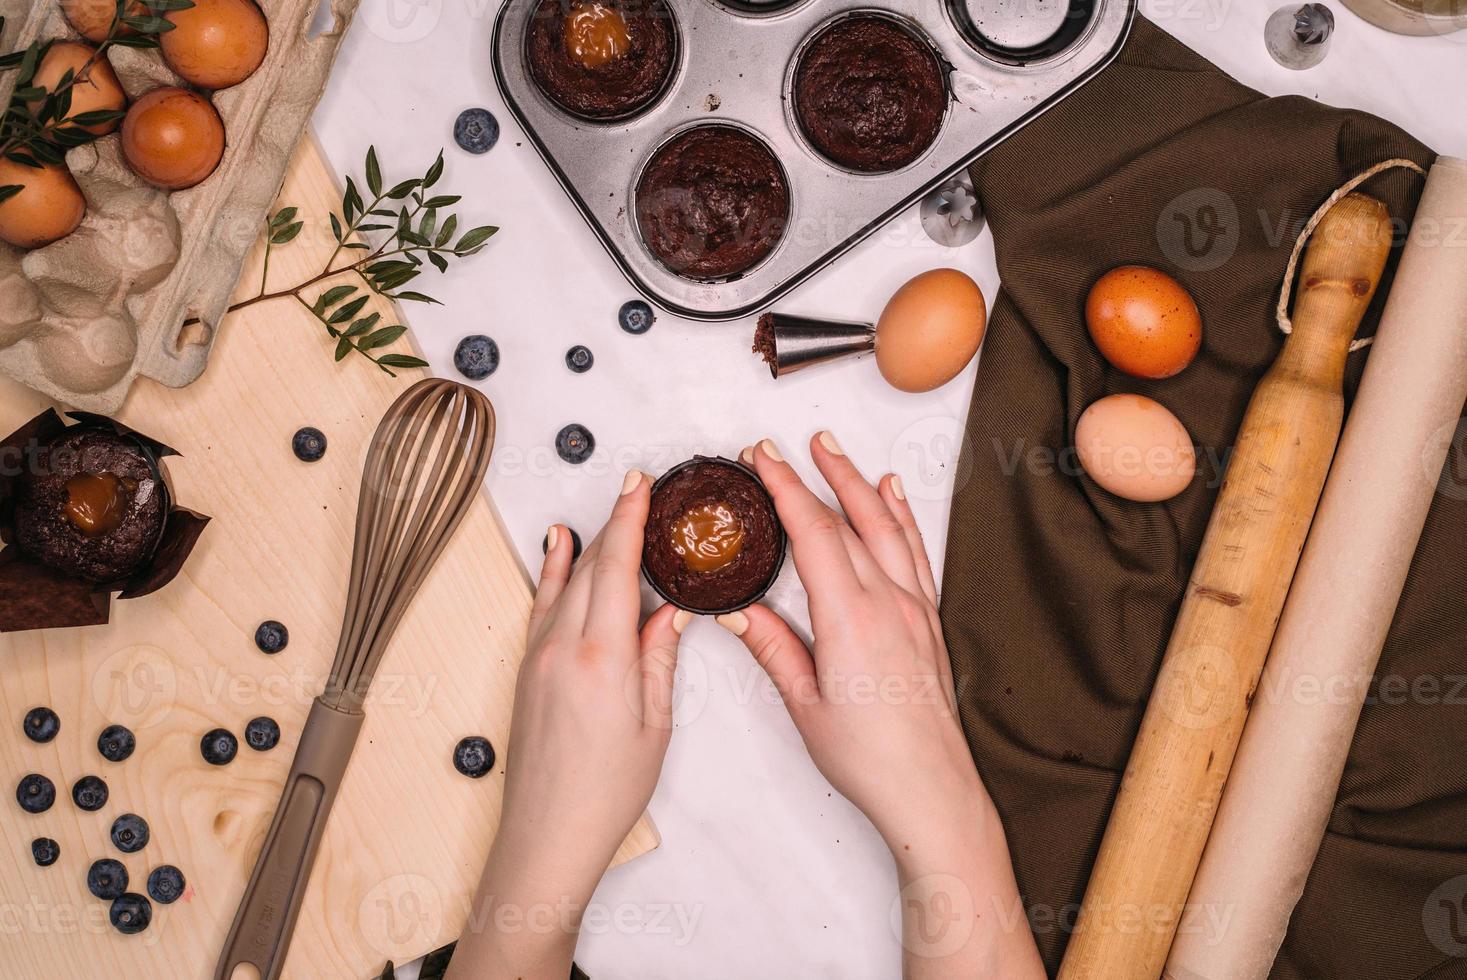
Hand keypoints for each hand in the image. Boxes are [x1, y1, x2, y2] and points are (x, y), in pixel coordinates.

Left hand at [447, 469, 685, 979]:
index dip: (629, 520)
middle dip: (616, 522)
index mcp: (602, 658)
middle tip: (638, 488)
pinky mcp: (527, 670)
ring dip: (588, 542)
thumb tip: (671, 613)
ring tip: (605, 508)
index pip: (617, 568)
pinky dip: (553, 572)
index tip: (640, 485)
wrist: (547, 834)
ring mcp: (538, 657)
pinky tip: (557, 549)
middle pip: (591, 567)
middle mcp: (562, 648)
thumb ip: (659, 658)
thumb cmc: (603, 793)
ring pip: (565, 582)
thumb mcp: (653, 724)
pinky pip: (543, 605)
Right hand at [721, 434, 1042, 978]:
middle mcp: (889, 603)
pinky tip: (892, 496)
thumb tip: (736, 612)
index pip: (814, 534)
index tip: (762, 458)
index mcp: (851, 619)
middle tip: (788, 444)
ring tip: (835, 452)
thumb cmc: (871, 757)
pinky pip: (914, 551)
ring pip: (887, 527)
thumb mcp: (804, 703)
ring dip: (858, 484)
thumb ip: (771, 647)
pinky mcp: (927, 621)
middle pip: (850, 519)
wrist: (930, 788)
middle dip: (816, 474)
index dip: (785, 489)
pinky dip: (901, 516)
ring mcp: (914, 608)